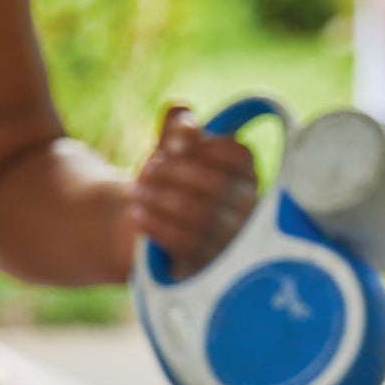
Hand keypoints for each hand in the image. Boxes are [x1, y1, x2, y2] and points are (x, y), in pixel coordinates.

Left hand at [131, 102, 256, 276]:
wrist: (155, 232)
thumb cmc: (171, 181)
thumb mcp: (172, 147)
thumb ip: (178, 123)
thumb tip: (184, 120)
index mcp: (247, 175)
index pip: (237, 154)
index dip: (201, 146)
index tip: (169, 145)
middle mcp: (247, 209)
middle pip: (217, 185)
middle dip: (175, 172)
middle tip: (147, 169)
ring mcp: (231, 240)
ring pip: (200, 215)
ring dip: (161, 198)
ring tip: (136, 191)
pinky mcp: (209, 265)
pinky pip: (184, 243)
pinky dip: (156, 223)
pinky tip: (137, 213)